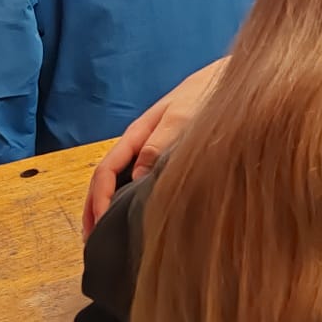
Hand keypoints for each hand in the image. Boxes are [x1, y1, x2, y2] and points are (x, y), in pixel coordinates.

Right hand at [82, 57, 226, 236]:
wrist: (228, 80)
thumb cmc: (206, 94)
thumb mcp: (183, 116)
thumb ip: (158, 144)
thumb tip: (134, 179)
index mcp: (137, 133)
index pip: (105, 170)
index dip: (98, 199)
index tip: (100, 226)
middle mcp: (138, 143)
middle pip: (104, 180)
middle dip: (93, 209)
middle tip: (92, 242)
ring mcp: (150, 149)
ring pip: (118, 182)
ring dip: (106, 207)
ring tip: (104, 235)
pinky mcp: (165, 155)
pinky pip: (137, 180)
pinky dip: (126, 200)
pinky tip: (132, 215)